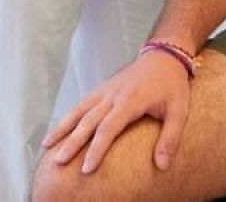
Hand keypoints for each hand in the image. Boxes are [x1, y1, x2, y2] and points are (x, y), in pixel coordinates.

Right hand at [41, 50, 190, 174]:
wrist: (163, 56)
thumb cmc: (172, 86)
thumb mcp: (179, 112)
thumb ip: (170, 138)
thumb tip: (162, 166)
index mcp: (130, 101)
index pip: (108, 128)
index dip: (96, 149)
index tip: (87, 168)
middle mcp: (112, 96)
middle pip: (87, 121)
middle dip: (72, 143)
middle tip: (58, 161)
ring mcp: (105, 91)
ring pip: (78, 110)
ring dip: (62, 127)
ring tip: (46, 145)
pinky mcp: (102, 89)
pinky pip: (81, 104)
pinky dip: (67, 117)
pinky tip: (58, 129)